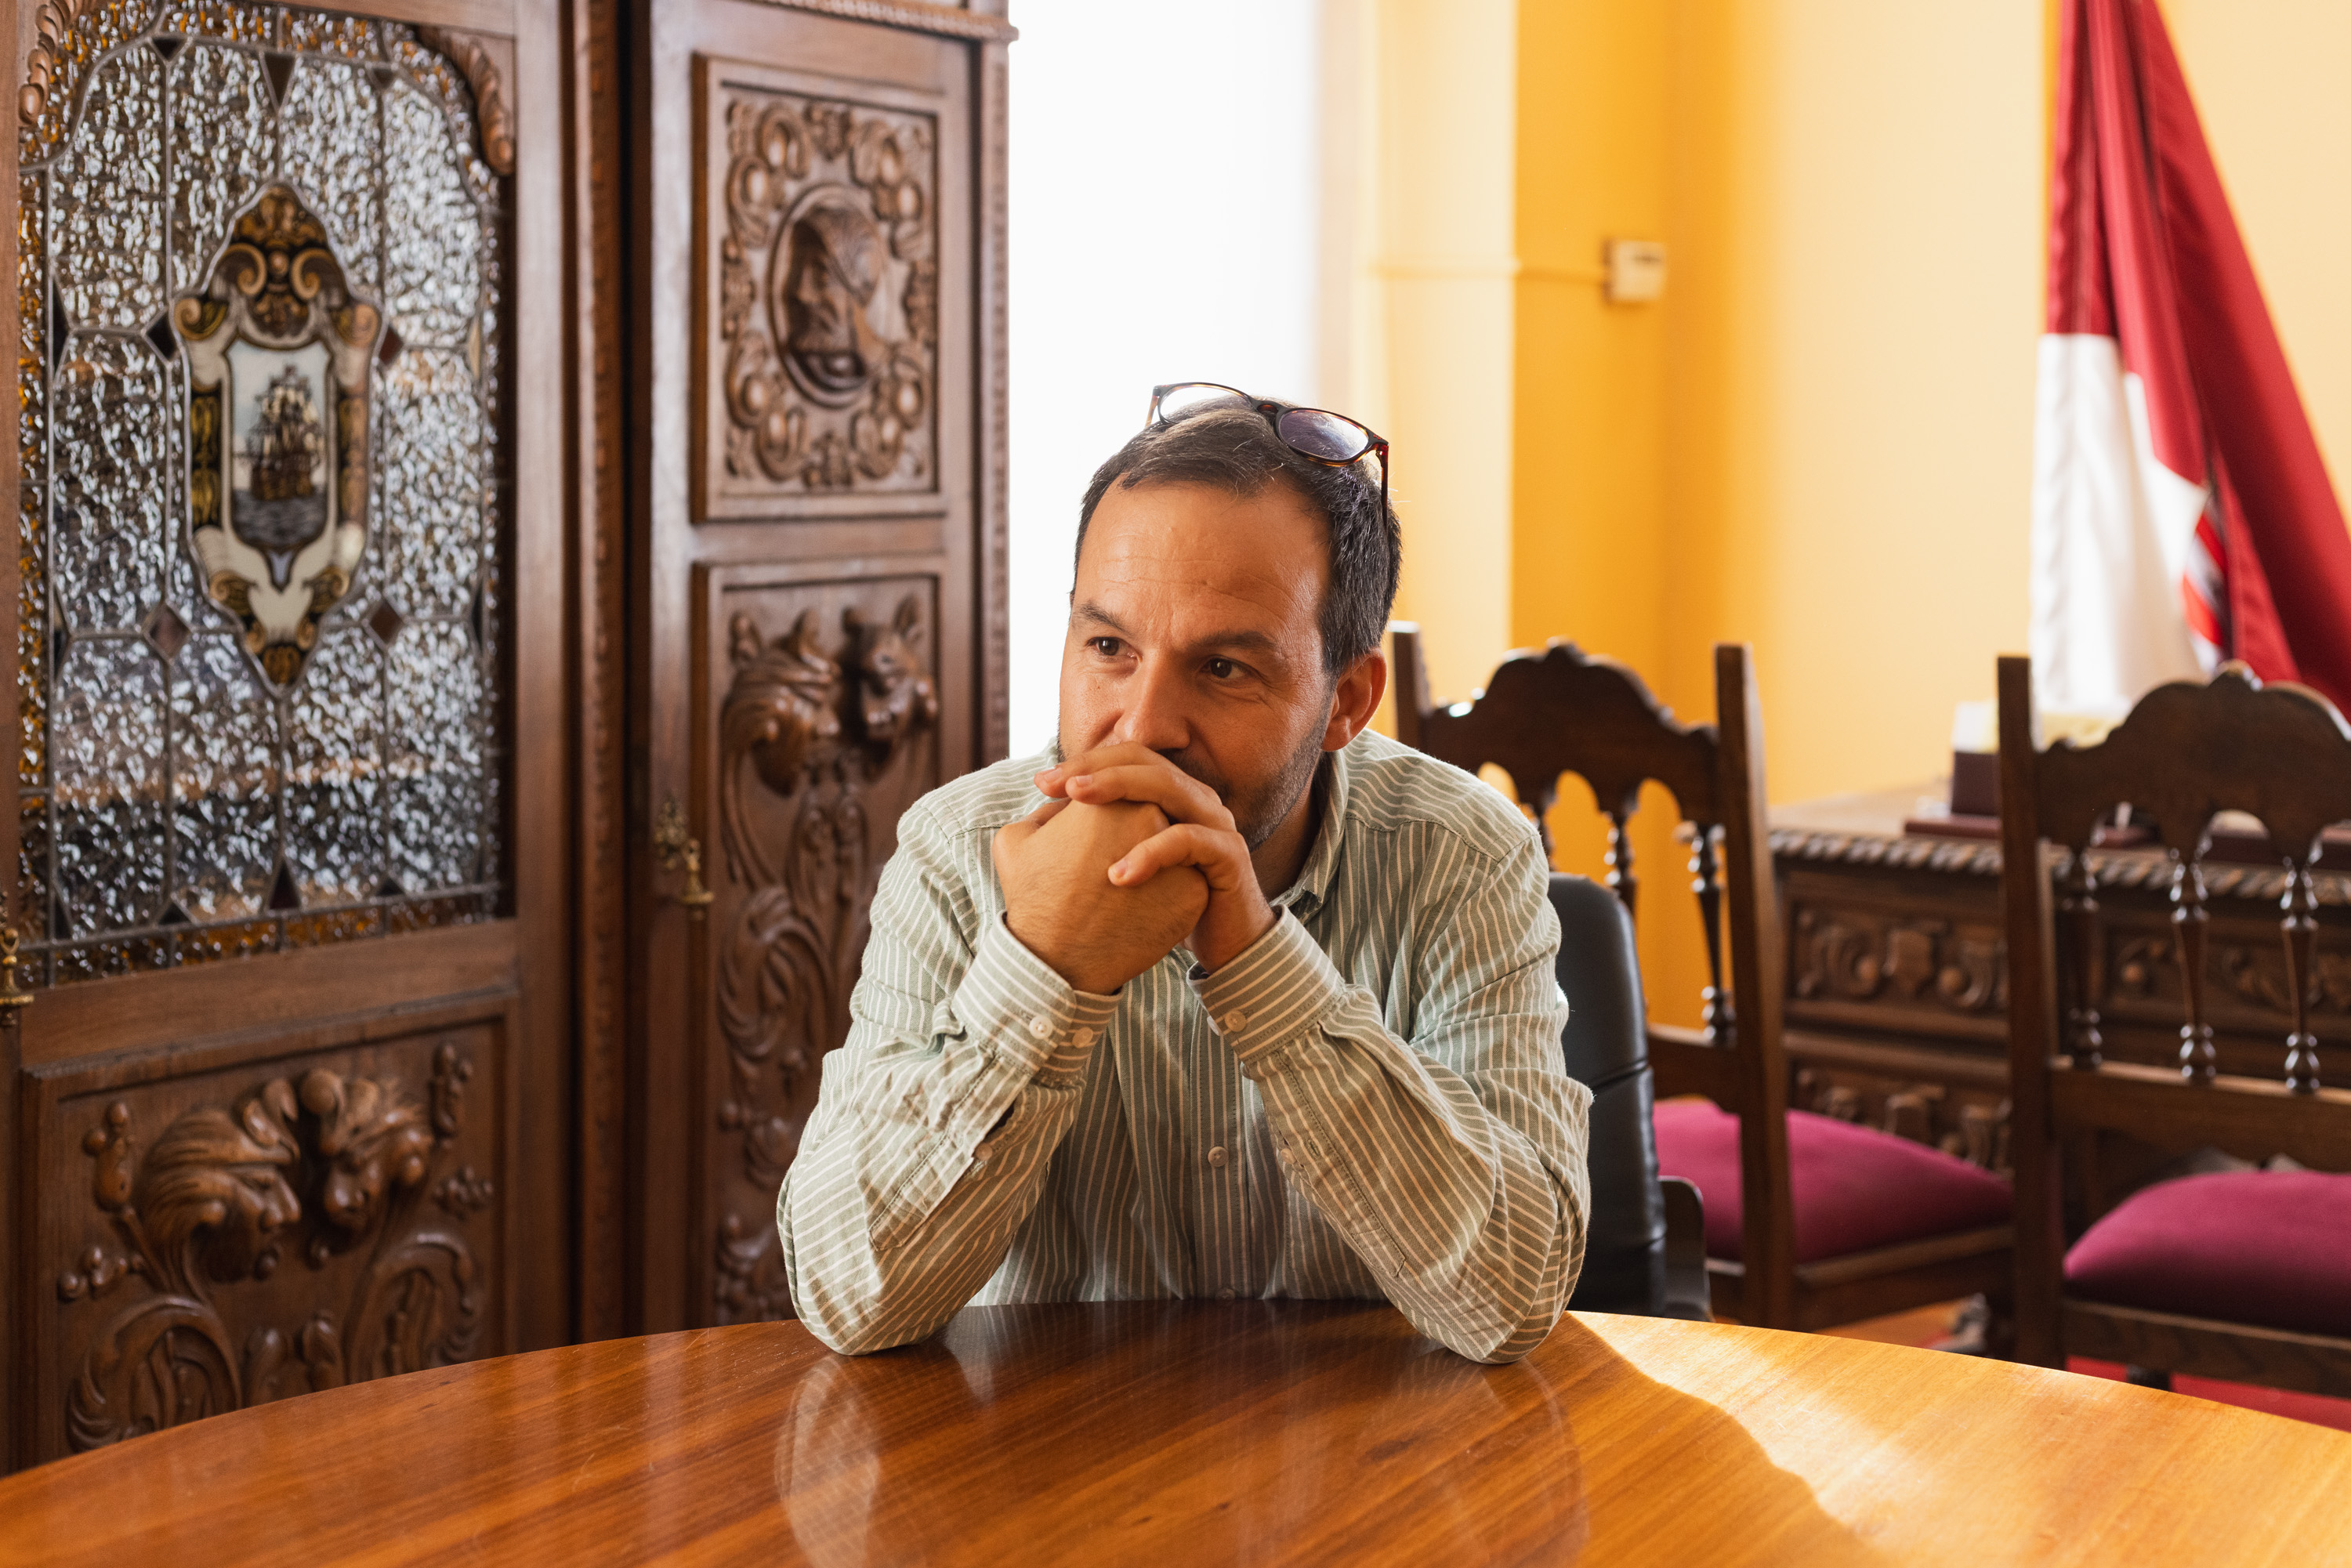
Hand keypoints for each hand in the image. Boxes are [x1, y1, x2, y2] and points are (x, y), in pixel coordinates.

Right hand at [993, 798, 1208, 992]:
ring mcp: (1175, 853)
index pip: (1114, 789)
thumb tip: (1066, 804)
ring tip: (1123, 886)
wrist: (1058, 963)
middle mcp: (1148, 817)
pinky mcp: (1194, 890)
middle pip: (1146, 810)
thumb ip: (1043, 809)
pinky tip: (1141, 907)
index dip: (1098, 814)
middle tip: (1104, 861)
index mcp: (1106, 798)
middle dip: (1128, 830)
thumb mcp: (1015, 840)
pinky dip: (1167, 888)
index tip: (1085, 839)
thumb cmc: (1031, 900)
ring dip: (1152, 855)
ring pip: (1170, 843)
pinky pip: (1185, 878)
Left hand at [1034, 744, 1275, 972]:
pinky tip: (1116, 875)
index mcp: (1173, 793)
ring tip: (1077, 805)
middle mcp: (1196, 797)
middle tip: (1052, 785)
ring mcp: (1216, 822)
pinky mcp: (1229, 854)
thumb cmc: (1167, 902)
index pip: (1127, 757)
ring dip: (1118, 790)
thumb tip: (1043, 817)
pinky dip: (1151, 852)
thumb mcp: (1129, 860)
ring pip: (1168, 786)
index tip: (1042, 784)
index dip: (1084, 763)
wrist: (1225, 942)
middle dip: (1095, 768)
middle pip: (1145, 761)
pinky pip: (1189, 839)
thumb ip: (1099, 835)